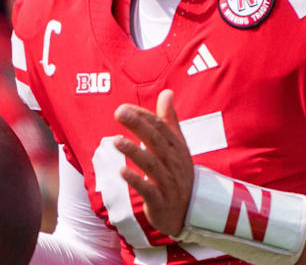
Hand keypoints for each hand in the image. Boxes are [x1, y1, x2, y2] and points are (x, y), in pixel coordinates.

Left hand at [113, 89, 193, 235]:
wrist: (189, 212)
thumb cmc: (178, 174)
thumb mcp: (177, 146)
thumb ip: (169, 120)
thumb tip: (167, 92)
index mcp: (177, 148)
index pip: (160, 127)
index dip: (142, 116)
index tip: (124, 108)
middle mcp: (174, 163)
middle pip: (156, 141)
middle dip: (138, 125)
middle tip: (119, 112)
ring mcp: (168, 183)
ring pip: (151, 164)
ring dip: (134, 151)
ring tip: (116, 141)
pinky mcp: (160, 201)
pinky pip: (148, 190)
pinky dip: (136, 180)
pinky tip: (122, 171)